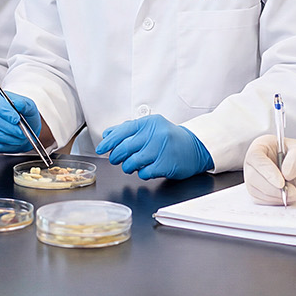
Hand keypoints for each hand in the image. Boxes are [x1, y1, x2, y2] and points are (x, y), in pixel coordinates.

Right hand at [0, 89, 41, 152]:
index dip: (4, 110)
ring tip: (19, 138)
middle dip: (8, 127)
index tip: (16, 119)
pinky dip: (2, 145)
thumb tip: (17, 103)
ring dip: (6, 137)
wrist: (24, 131)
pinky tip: (11, 142)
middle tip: (21, 132)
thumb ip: (24, 104)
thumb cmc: (24, 116)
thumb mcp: (29, 107)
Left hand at [95, 115, 211, 179]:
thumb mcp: (151, 128)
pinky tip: (146, 169)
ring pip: (132, 162)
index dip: (109, 141)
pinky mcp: (166, 164)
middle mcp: (155, 134)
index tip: (101, 148)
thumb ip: (129, 129)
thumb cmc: (169, 138)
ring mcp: (161, 149)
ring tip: (131, 165)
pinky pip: (144, 172)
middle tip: (115, 159)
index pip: (123, 131)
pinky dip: (142, 173)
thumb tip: (108, 134)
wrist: (195, 147)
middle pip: (125, 148)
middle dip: (116, 156)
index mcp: (149, 122)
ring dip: (128, 167)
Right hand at [243, 135, 295, 204]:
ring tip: (295, 193)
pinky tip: (289, 197)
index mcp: (263, 145)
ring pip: (256, 191)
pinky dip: (276, 201)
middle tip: (292, 191)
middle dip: (273, 188)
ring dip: (276, 197)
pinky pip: (261, 200)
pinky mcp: (259, 191)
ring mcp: (256, 177)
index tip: (281, 182)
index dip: (266, 171)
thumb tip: (286, 173)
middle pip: (253, 177)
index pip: (256, 157)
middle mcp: (256, 161)